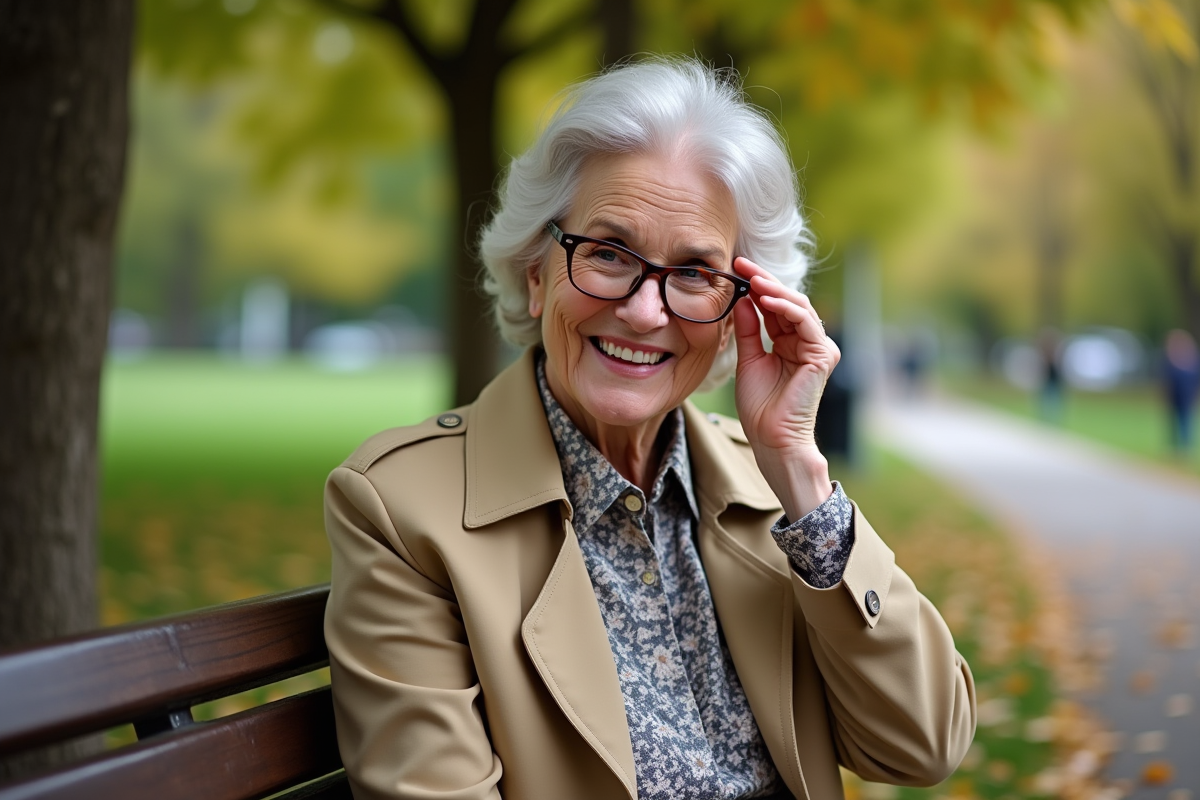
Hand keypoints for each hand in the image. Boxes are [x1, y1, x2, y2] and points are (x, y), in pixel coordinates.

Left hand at [731, 257, 839, 518]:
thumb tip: (742, 299)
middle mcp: (806, 341)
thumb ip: (749, 330)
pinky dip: (785, 308)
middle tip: (741, 263)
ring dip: (774, 289)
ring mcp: (817, 347)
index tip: (734, 267)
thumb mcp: (748, 359)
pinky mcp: (822, 355)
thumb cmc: (760, 406)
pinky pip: (805, 323)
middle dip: (763, 279)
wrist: (771, 438)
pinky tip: (765, 299)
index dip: (755, 285)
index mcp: (788, 341)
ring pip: (798, 307)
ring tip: (751, 279)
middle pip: (787, 300)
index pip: (774, 305)